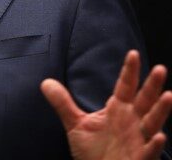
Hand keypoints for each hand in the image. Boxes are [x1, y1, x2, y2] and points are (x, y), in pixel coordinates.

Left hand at [41, 50, 171, 159]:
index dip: (129, 71)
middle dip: (152, 86)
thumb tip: (45, 82)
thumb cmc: (93, 151)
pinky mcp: (139, 159)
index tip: (132, 53)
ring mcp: (138, 140)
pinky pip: (149, 151)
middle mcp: (132, 122)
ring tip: (169, 95)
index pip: (125, 86)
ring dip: (161, 110)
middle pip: (144, 100)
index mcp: (119, 110)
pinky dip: (154, 144)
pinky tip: (159, 136)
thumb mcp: (76, 124)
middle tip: (160, 68)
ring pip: (152, 123)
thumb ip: (63, 103)